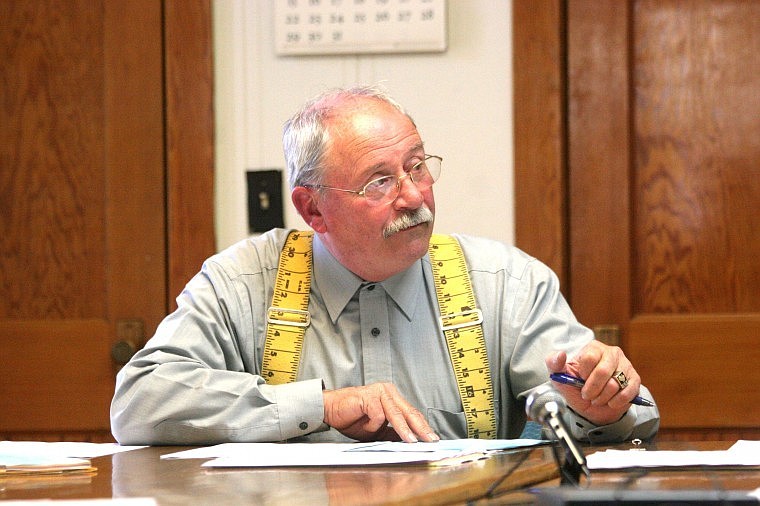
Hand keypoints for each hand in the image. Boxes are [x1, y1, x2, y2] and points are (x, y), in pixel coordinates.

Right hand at [322, 383, 438, 442]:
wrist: (330, 410)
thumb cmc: (352, 418)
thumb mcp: (376, 430)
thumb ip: (392, 432)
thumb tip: (410, 441)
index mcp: (392, 398)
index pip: (412, 413)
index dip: (422, 427)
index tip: (432, 439)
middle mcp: (388, 392)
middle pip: (409, 412)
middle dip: (421, 428)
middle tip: (430, 440)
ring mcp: (379, 392)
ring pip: (396, 413)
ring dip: (404, 429)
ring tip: (411, 441)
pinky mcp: (368, 396)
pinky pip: (378, 415)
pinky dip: (372, 426)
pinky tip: (363, 425)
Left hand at [545, 341, 640, 424]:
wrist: (592, 406)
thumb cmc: (576, 387)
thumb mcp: (561, 376)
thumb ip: (554, 363)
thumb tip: (560, 354)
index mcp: (593, 348)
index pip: (589, 358)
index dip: (583, 374)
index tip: (580, 380)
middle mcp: (611, 353)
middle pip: (603, 371)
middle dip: (592, 389)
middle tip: (587, 395)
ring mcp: (625, 365)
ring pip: (615, 384)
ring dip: (603, 397)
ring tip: (598, 398)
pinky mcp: (635, 380)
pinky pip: (628, 392)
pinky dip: (616, 401)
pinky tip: (610, 402)